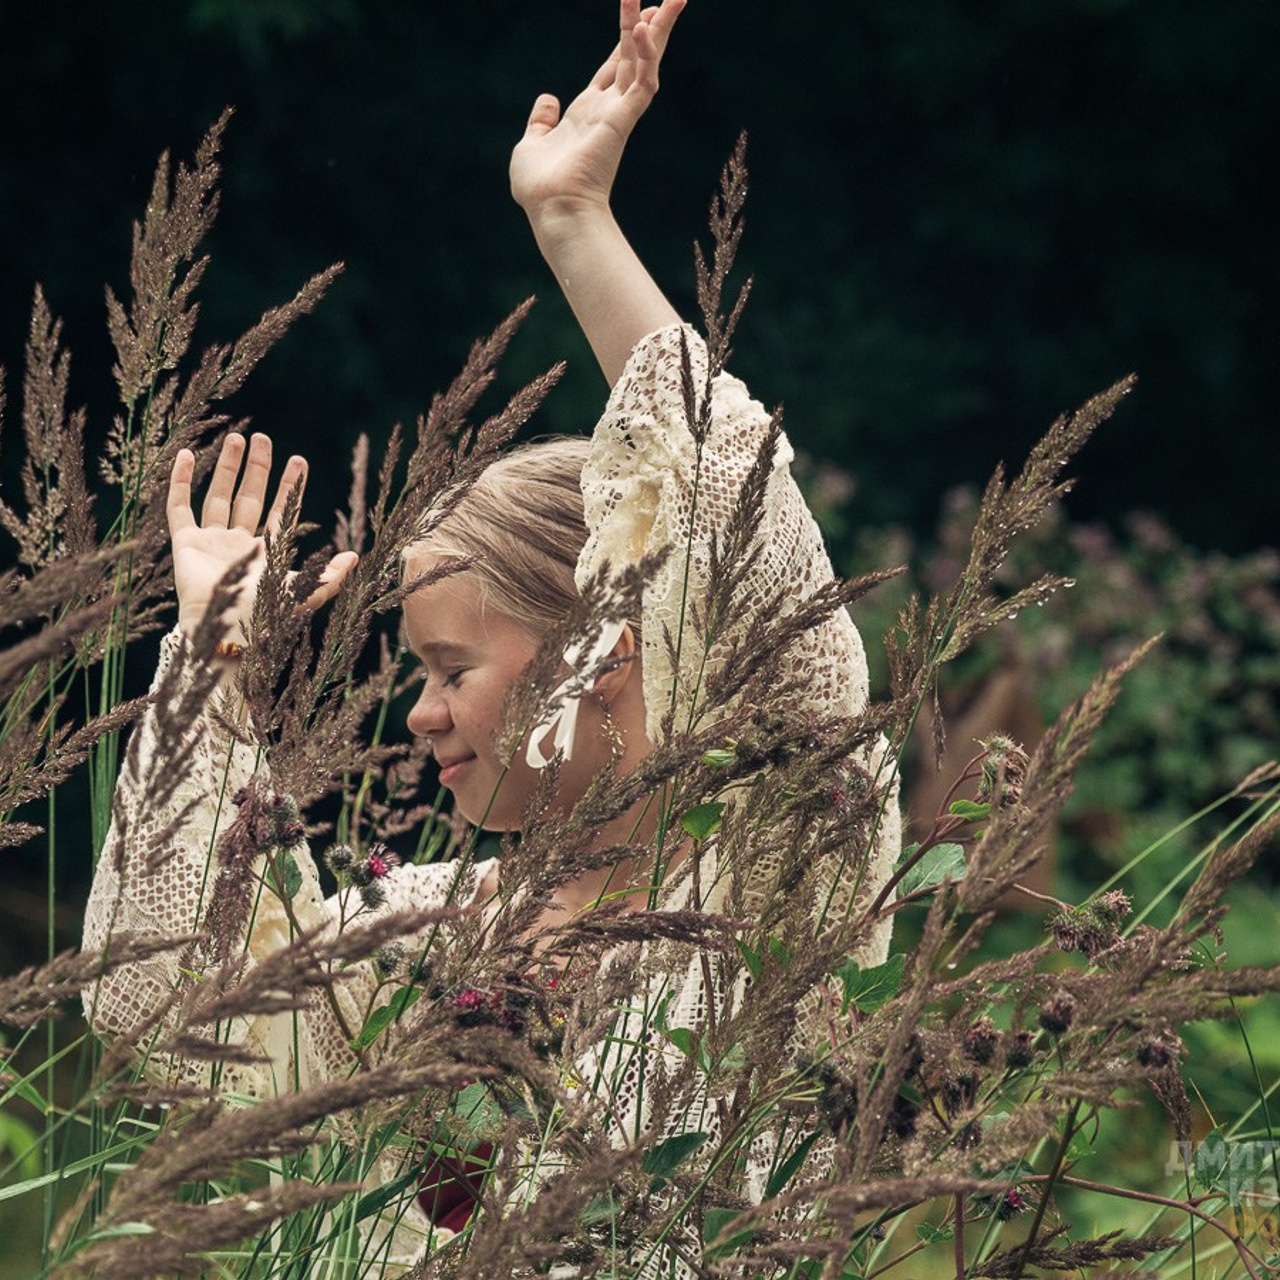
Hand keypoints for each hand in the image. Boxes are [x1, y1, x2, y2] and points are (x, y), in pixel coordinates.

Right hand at [167, 432, 357, 643]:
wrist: (225, 633)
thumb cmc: (264, 619)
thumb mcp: (303, 594)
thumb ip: (331, 576)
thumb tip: (356, 556)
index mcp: (268, 554)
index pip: (281, 512)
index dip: (290, 487)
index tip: (298, 460)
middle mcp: (239, 545)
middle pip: (249, 497)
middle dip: (257, 469)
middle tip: (263, 438)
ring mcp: (211, 543)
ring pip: (218, 496)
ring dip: (225, 467)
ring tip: (235, 438)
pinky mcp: (185, 544)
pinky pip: (180, 507)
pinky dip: (180, 481)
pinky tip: (184, 455)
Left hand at [510, 0, 685, 222]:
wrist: (552, 209)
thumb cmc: (540, 187)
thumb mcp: (531, 143)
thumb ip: (541, 120)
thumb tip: (547, 100)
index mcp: (588, 112)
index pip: (615, 67)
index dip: (628, 39)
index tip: (641, 12)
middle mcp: (608, 110)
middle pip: (637, 57)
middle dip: (654, 25)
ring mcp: (618, 114)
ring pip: (644, 62)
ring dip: (656, 29)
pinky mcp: (622, 120)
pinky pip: (641, 81)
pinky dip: (645, 54)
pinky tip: (644, 27)